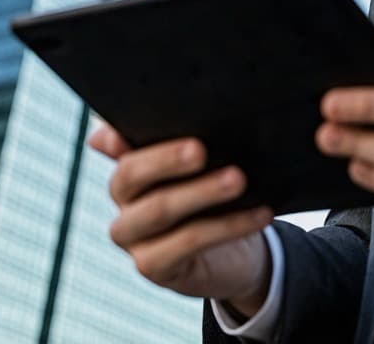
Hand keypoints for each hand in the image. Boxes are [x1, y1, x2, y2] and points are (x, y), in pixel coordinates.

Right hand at [88, 124, 272, 316]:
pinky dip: (228, 226)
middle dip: (166, 159)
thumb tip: (184, 107)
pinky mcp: (153, 266)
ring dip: (202, 192)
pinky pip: (189, 242)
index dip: (114, 136)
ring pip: (159, 210)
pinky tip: (260, 213)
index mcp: (131, 168)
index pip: (114, 144)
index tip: (125, 129)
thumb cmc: (219, 193)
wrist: (236, 253)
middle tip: (200, 150)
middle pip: (129, 176)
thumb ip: (192, 137)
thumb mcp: (209, 163)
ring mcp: (133, 237)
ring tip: (239, 179)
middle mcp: (124, 200)